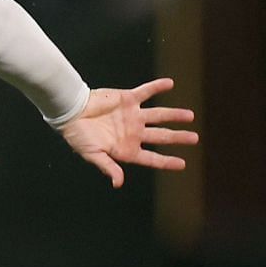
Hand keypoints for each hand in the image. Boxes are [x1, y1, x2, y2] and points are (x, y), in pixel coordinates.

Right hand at [57, 77, 197, 187]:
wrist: (71, 112)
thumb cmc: (79, 136)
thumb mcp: (92, 155)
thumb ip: (108, 167)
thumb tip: (118, 183)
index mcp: (126, 149)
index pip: (151, 157)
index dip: (166, 161)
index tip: (182, 164)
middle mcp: (133, 132)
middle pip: (160, 136)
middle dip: (177, 137)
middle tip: (194, 138)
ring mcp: (132, 116)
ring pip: (159, 115)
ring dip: (174, 115)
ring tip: (190, 116)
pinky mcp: (128, 99)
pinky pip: (146, 92)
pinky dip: (157, 87)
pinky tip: (170, 84)